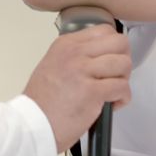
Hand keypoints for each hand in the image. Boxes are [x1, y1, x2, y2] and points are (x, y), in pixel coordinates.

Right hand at [22, 24, 131, 152]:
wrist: (32, 125)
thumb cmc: (42, 102)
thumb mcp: (53, 64)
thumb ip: (76, 56)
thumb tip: (101, 57)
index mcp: (66, 44)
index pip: (104, 30)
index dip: (114, 47)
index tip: (111, 61)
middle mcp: (75, 53)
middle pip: (119, 43)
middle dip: (123, 60)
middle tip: (115, 76)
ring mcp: (83, 71)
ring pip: (124, 64)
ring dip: (123, 80)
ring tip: (112, 92)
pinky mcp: (92, 92)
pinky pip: (122, 87)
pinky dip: (123, 98)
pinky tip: (112, 104)